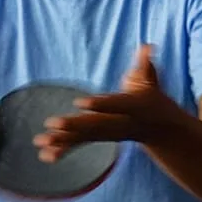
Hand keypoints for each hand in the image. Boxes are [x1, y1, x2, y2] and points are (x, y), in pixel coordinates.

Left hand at [34, 45, 182, 161]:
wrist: (161, 129)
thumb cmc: (152, 98)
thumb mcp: (152, 80)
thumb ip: (146, 65)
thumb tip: (147, 46)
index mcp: (133, 107)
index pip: (116, 105)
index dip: (99, 104)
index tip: (79, 102)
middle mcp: (119, 123)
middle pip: (95, 124)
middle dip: (73, 125)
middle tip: (51, 123)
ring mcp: (108, 132)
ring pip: (84, 137)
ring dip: (61, 140)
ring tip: (40, 140)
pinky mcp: (98, 136)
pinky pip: (80, 144)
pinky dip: (62, 150)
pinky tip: (44, 156)